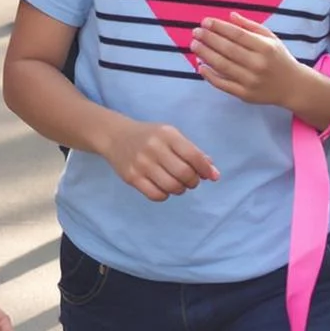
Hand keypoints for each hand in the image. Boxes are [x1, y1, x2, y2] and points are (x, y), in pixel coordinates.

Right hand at [99, 116, 219, 201]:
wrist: (115, 136)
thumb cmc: (149, 136)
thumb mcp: (171, 136)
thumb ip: (193, 152)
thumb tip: (214, 174)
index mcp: (167, 134)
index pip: (193, 155)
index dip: (206, 169)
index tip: (210, 176)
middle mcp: (154, 147)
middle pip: (184, 174)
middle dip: (193, 181)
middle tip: (190, 180)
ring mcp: (141, 163)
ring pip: (172, 187)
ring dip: (180, 189)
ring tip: (176, 183)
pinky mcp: (132, 177)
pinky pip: (157, 195)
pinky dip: (165, 194)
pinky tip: (163, 187)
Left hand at [192, 13, 305, 109]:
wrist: (293, 87)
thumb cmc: (278, 58)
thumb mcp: (270, 38)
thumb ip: (250, 26)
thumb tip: (229, 15)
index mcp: (265, 48)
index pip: (237, 35)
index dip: (219, 27)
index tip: (205, 21)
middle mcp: (258, 64)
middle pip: (228, 49)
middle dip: (208, 39)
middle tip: (195, 32)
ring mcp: (251, 81)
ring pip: (222, 66)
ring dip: (205, 54)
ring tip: (194, 45)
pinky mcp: (245, 95)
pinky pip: (223, 84)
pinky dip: (209, 75)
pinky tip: (200, 66)